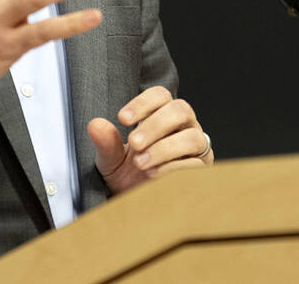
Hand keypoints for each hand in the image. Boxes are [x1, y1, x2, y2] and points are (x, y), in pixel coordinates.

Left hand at [87, 86, 212, 194]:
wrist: (139, 203)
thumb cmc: (127, 174)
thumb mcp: (111, 160)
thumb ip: (106, 142)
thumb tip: (95, 124)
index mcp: (161, 114)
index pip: (160, 95)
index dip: (144, 103)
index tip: (122, 119)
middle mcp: (184, 126)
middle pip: (180, 110)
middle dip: (155, 125)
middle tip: (134, 143)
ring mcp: (196, 147)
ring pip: (192, 137)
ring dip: (164, 148)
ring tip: (140, 163)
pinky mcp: (202, 170)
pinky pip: (195, 164)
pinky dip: (172, 168)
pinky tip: (153, 174)